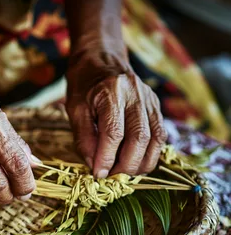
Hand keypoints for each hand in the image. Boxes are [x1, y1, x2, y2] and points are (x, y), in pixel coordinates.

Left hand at [66, 56, 166, 177]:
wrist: (101, 58)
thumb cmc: (84, 84)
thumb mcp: (75, 109)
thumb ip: (84, 138)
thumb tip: (95, 165)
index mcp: (111, 92)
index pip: (113, 133)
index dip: (106, 158)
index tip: (98, 174)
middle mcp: (136, 94)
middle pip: (139, 138)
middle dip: (125, 165)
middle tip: (111, 177)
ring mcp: (150, 99)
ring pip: (155, 139)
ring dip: (141, 163)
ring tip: (124, 173)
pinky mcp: (156, 106)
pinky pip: (160, 135)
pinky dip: (150, 153)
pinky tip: (136, 161)